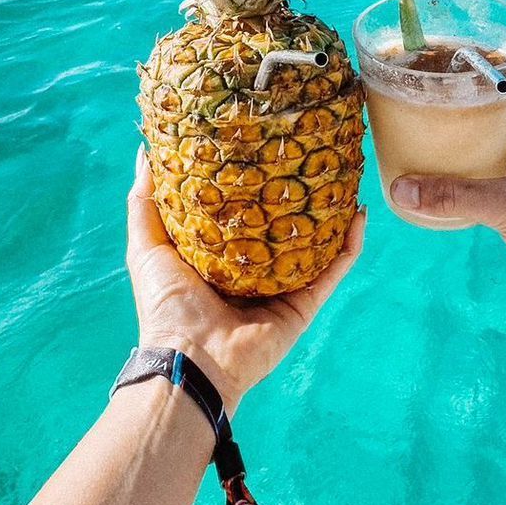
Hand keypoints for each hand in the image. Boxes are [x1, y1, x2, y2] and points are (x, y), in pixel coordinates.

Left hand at [125, 147, 365, 413]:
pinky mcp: (304, 304)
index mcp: (220, 258)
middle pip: (283, 226)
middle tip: (311, 156)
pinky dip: (350, 244)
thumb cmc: (166, 305)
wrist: (192, 358)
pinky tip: (360, 213)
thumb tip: (145, 153)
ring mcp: (283, 288)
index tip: (263, 146)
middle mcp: (254, 271)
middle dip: (297, 194)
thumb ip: (146, 204)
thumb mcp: (147, 247)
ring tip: (345, 178)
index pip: (241, 213)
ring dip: (332, 214)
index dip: (252, 182)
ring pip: (316, 244)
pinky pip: (334, 270)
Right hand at [389, 86, 505, 320]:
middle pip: (493, 113)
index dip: (477, 67)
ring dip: (461, 141)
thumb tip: (401, 189)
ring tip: (420, 135)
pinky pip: (491, 178)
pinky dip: (467, 175)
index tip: (439, 61)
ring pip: (490, 147)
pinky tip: (442, 184)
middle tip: (418, 99)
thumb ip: (456, 197)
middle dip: (459, 104)